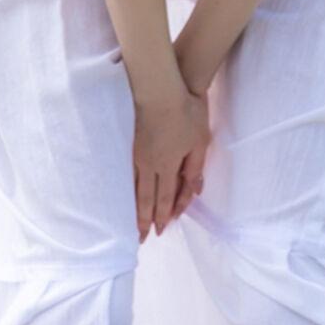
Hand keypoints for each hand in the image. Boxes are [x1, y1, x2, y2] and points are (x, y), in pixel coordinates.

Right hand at [133, 82, 210, 239]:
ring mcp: (136, 154)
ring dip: (134, 206)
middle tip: (140, 237)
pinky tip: (126, 192)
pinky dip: (127, 188)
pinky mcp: (129, 143)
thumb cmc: (185, 112)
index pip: (165, 197)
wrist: (159, 87)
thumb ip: (194, 168)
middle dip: (144, 219)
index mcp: (167, 165)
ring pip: (134, 187)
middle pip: (145, 197)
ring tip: (130, 221)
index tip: (160, 230)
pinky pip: (128, 173)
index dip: (164, 215)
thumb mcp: (199, 141)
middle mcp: (148, 164)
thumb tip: (194, 192)